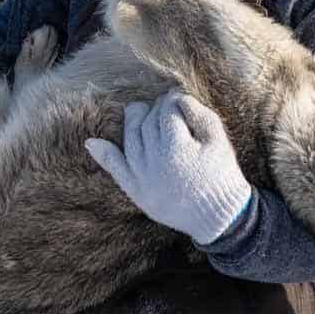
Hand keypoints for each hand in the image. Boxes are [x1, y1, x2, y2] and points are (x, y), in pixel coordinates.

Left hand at [86, 90, 251, 244]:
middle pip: (148, 123)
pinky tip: (91, 143)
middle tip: (166, 106)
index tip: (178, 98)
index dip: (173, 100)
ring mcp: (142, 178)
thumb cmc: (222, 175)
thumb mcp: (219, 141)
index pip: (167, 112)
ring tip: (141, 112)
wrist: (218, 217)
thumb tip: (177, 97)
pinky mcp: (136, 192)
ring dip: (134, 122)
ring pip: (130, 139)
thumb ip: (199, 114)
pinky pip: (116, 170)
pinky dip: (103, 155)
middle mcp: (155, 163)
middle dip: (156, 110)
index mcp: (177, 149)